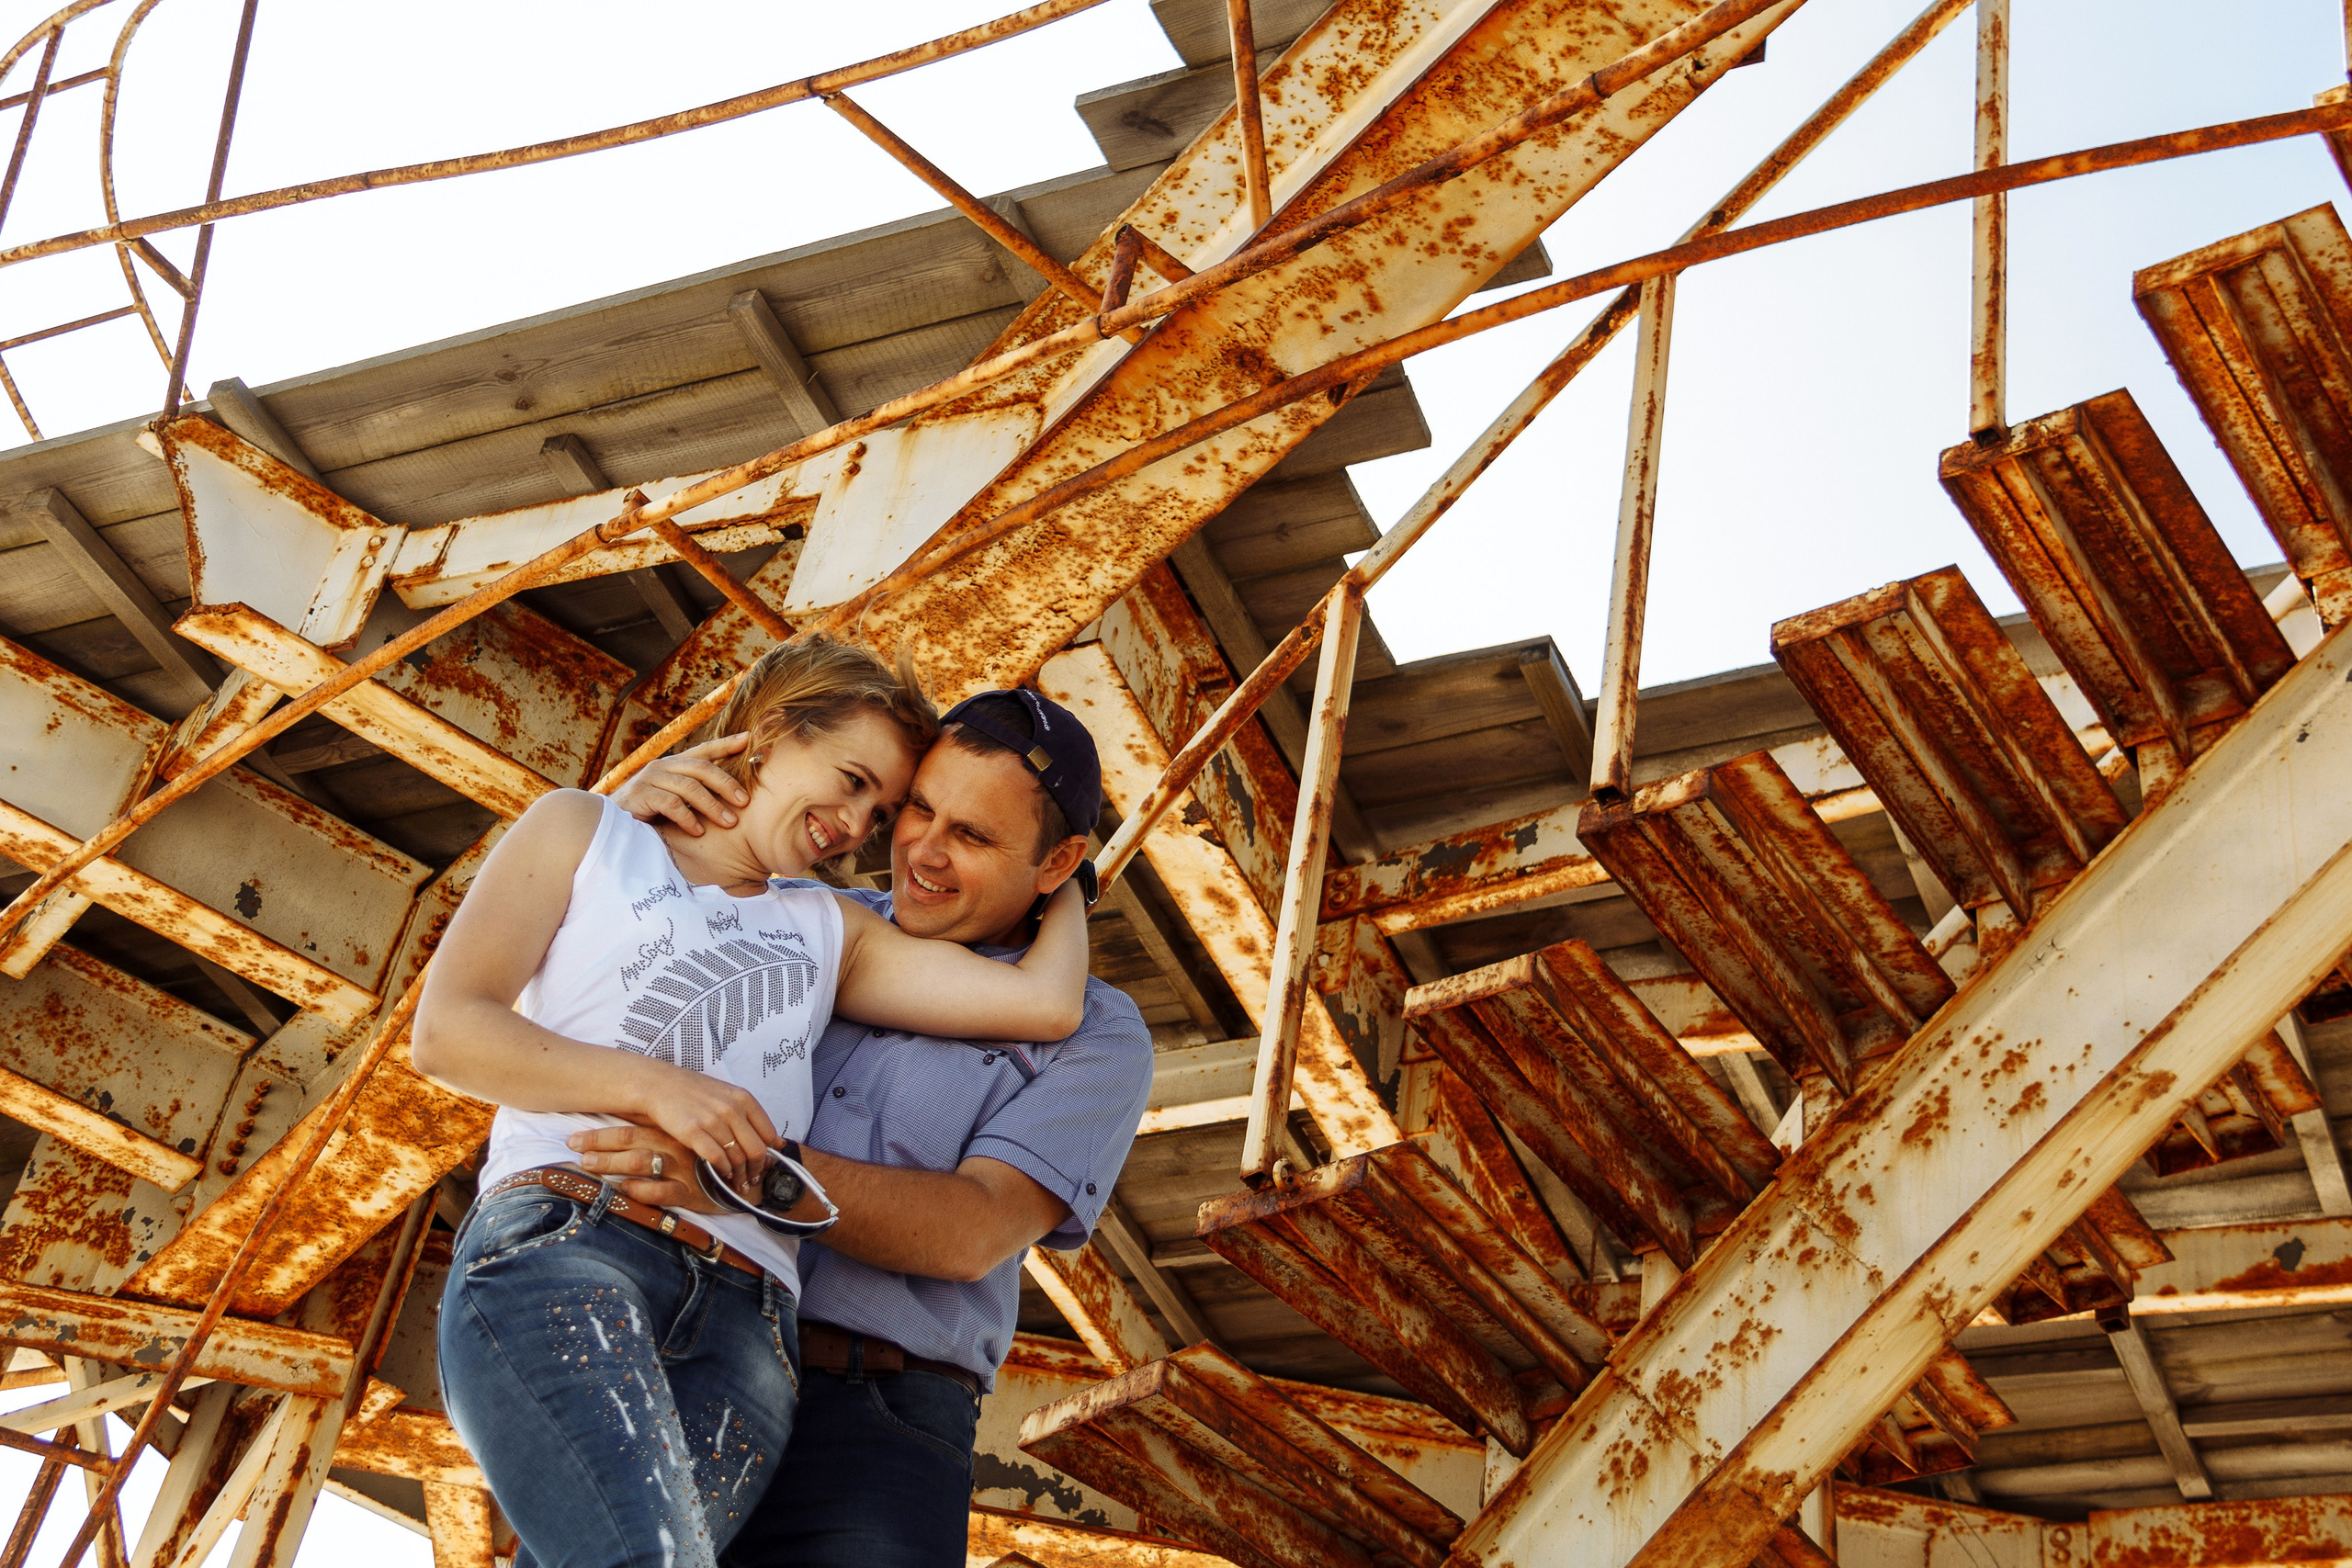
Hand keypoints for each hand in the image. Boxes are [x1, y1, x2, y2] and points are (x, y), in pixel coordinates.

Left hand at [569, 1125, 735, 1214]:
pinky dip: (640, 1191)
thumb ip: (662, 1134)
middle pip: (631, 1141)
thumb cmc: (713, 1162)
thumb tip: (627, 1130)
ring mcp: (682, 1169)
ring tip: (587, 1165)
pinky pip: (662, 1192)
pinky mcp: (690, 1192)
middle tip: (573, 1148)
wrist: (751, 1182)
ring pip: (641, 1162)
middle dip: (598, 1144)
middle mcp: (676, 1146)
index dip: (601, 1132)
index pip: (632, 1126)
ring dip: (611, 1163)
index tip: (573, 1138)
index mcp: (674, 1132)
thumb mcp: (689, 1142)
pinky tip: (622, 1190)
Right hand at [612, 733, 752, 835]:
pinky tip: (698, 831)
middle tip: (745, 802)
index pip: (703, 750)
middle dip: (726, 784)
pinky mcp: (640, 795)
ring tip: (729, 822)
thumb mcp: (675, 798)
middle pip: (701, 768)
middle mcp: (662, 766)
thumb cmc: (649, 813)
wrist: (610, 823)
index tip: (749, 739)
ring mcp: (650, 778)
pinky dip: (688, 818)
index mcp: (673, 764)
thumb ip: (695, 793)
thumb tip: (732, 797)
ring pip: (689, 787)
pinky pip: (671, 804)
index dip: (725, 744)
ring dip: (712, 806)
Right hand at [629, 1062, 777, 1191]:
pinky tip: (721, 1173)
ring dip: (739, 1175)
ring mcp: (712, 1120)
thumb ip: (753, 1118)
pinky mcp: (692, 1132)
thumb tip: (778, 1143)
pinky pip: (716, 1158)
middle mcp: (731, 1109)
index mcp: (744, 1099)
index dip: (768, 1155)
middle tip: (751, 1181)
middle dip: (756, 1171)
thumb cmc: (696, 1093)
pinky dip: (722, 1171)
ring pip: (737, 1158)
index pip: (768, 1134)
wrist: (661, 1085)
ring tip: (737, 1182)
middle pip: (755, 1150)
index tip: (763, 1166)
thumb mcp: (730, 1097)